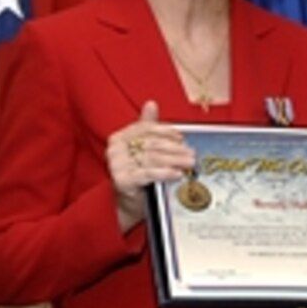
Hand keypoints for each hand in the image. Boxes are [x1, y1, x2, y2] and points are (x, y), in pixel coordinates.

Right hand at [107, 101, 193, 230]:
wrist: (125, 203)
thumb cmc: (136, 174)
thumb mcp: (141, 149)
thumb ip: (146, 127)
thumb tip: (151, 104)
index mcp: (119, 137)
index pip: (145, 128)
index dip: (165, 131)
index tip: (181, 137)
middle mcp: (115, 149)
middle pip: (152, 144)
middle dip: (175, 149)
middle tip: (191, 153)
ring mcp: (117, 165)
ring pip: (153, 158)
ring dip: (175, 160)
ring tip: (190, 163)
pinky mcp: (122, 180)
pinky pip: (148, 173)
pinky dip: (165, 173)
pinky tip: (177, 174)